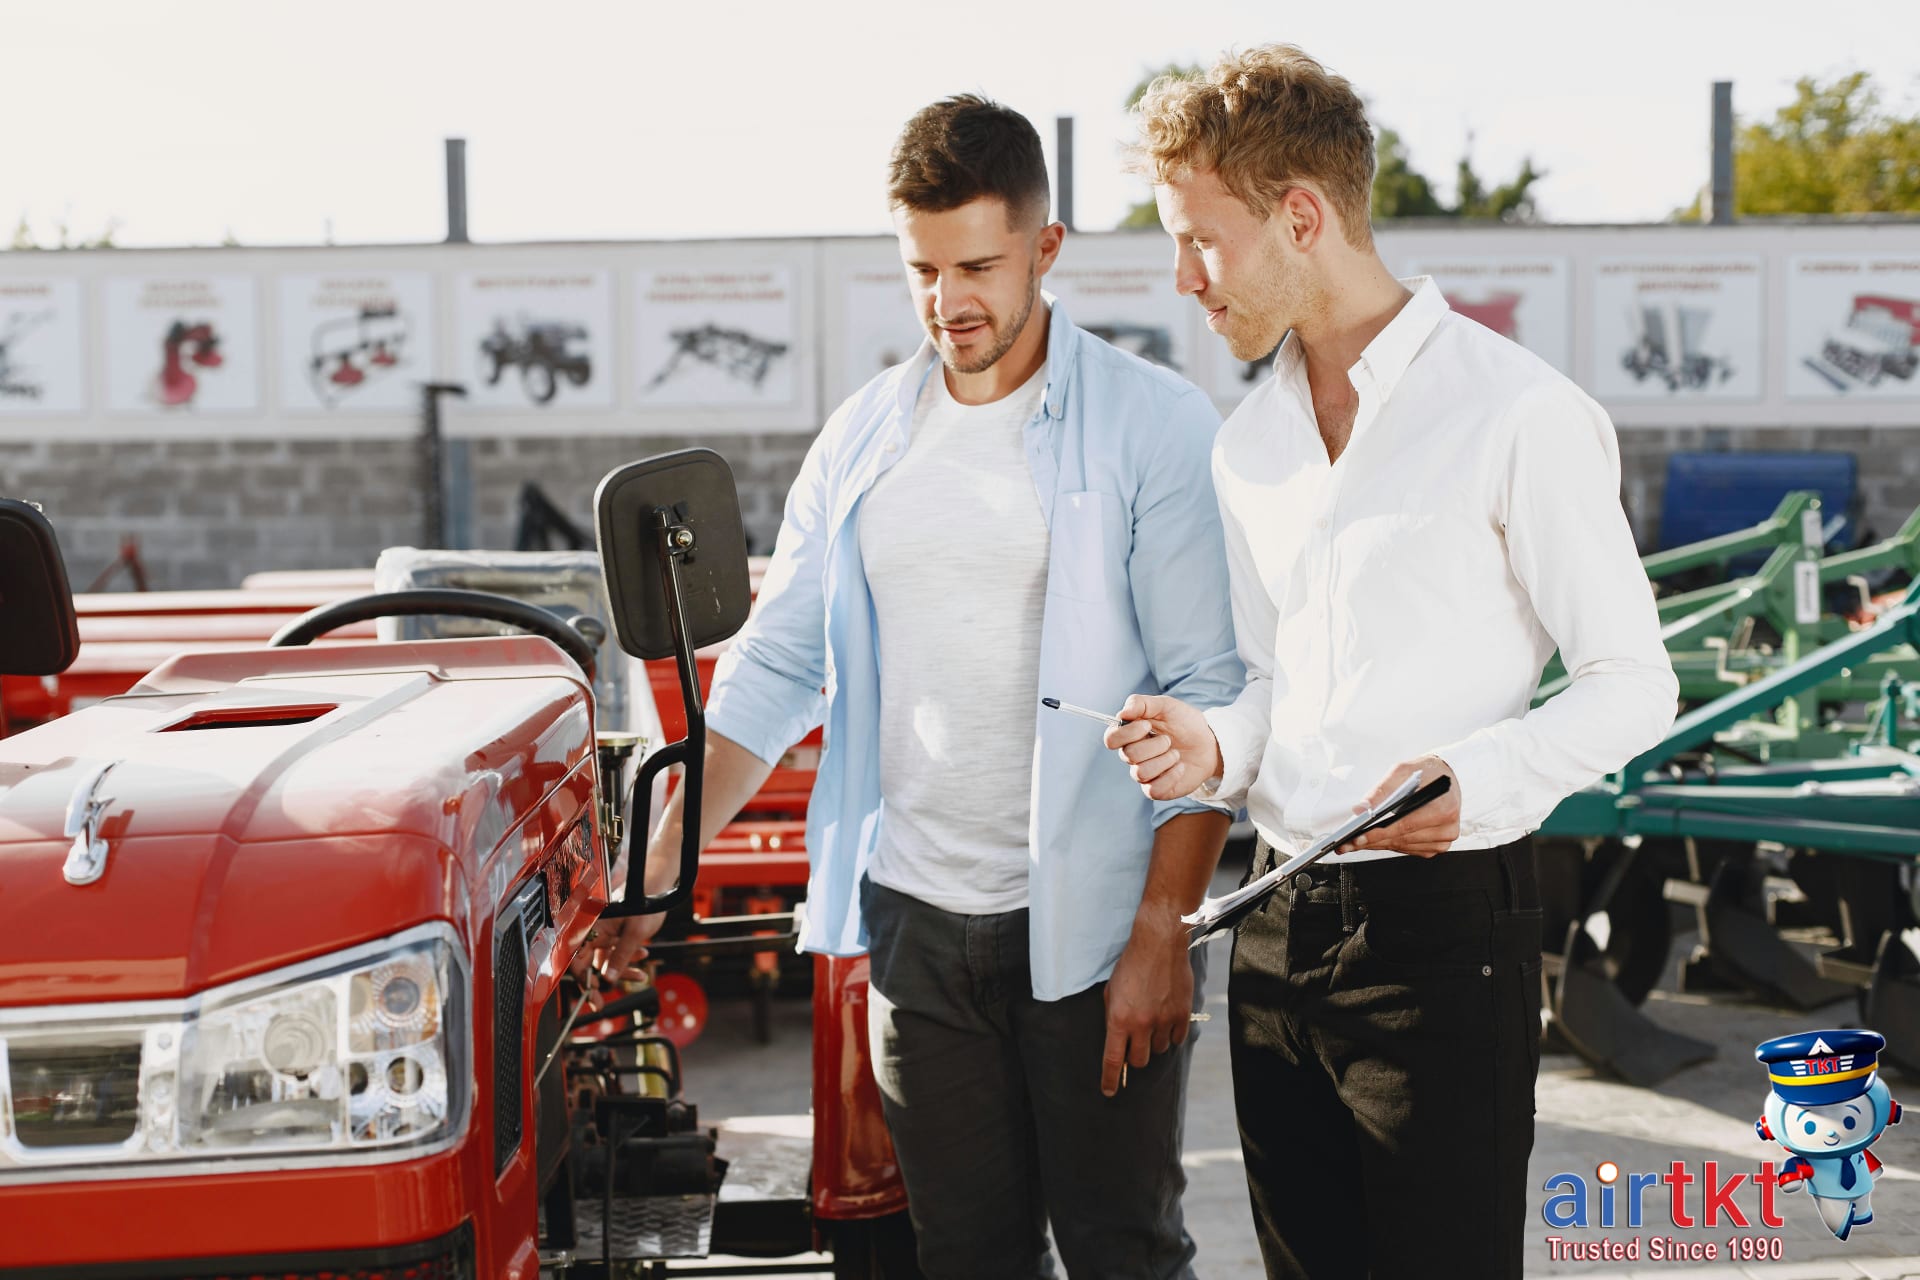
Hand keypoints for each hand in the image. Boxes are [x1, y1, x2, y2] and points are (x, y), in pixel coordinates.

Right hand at [570, 820, 681, 981]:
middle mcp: (594, 930)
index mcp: (593, 926)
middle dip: (600, 982)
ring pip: (604, 960)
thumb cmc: (646, 905)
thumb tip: (607, 980)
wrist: (660, 887)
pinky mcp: (613, 934)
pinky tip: (643, 957)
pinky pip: (614, 953)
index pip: (577, 958)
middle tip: (602, 1004)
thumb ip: (619, 957)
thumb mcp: (634, 934)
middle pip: (588, 963)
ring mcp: (603, 932)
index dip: (583, 979)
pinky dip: (627, 959)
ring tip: (640, 975)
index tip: (593, 996)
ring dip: (620, 970)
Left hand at [1100, 914, 1192, 1095]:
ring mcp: (1164, 1021)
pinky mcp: (1182, 1014)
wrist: (1159, 944)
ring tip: (1152, 1021)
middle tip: (1134, 1044)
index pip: (1112, 1060)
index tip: (1109, 1092)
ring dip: (1153, 1042)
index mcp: (1119, 1019)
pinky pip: (1177, 1039)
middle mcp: (1141, 1024)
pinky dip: (1171, 1034)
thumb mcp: (1111, 991)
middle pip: (1138, 1061)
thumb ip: (1113, 1016)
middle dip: (1134, 1057)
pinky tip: (1167, 1019)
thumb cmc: (1131, 965)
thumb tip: (1117, 1040)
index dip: (1109, 1079)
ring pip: (1159, 1050)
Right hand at [1103, 694, 1222, 801]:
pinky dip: (1171, 776)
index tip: (1148, 725)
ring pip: (1140, 773)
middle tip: (1169, 739)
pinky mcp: (1157, 789)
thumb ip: (1141, 703)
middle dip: (1154, 745)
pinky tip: (1180, 767)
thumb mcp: (1166, 705)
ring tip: (1176, 753)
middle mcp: (1133, 755)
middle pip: (1128, 755)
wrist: (1208, 742)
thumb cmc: (1184, 722)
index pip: (1111, 739)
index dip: (1127, 733)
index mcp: (1130, 734)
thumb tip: (1122, 713)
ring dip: (1164, 760)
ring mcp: (1144, 774)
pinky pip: (1153, 790)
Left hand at [1336, 755, 1461, 857]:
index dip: (1378, 833)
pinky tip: (1374, 840)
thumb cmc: (1426, 772)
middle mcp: (1447, 828)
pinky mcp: (1436, 846)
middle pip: (1400, 839)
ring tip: (1353, 842)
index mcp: (1444, 808)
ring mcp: (1442, 839)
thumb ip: (1382, 790)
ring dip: (1377, 844)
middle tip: (1346, 844)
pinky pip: (1407, 849)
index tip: (1357, 838)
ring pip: (1401, 846)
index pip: (1404, 825)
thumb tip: (1361, 810)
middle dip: (1370, 841)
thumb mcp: (1402, 771)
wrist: (1445, 778)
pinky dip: (1389, 844)